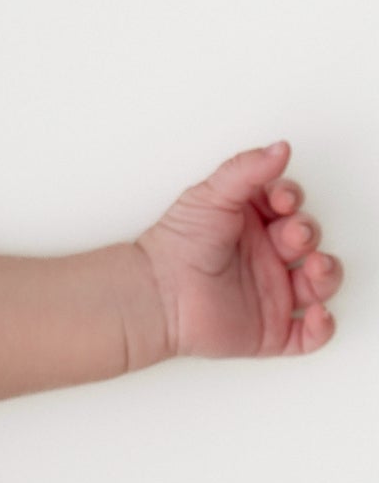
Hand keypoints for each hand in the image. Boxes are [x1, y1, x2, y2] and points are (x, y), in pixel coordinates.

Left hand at [134, 142, 340, 360]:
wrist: (156, 293)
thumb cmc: (176, 245)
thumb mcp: (210, 195)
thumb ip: (246, 170)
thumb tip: (279, 148)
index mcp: (251, 224)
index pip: (291, 208)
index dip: (293, 202)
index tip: (283, 201)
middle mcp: (264, 256)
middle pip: (308, 240)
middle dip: (307, 234)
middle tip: (293, 234)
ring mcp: (270, 292)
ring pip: (318, 283)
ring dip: (327, 274)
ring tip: (315, 267)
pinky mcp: (269, 329)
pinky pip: (308, 334)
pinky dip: (322, 326)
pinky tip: (317, 312)